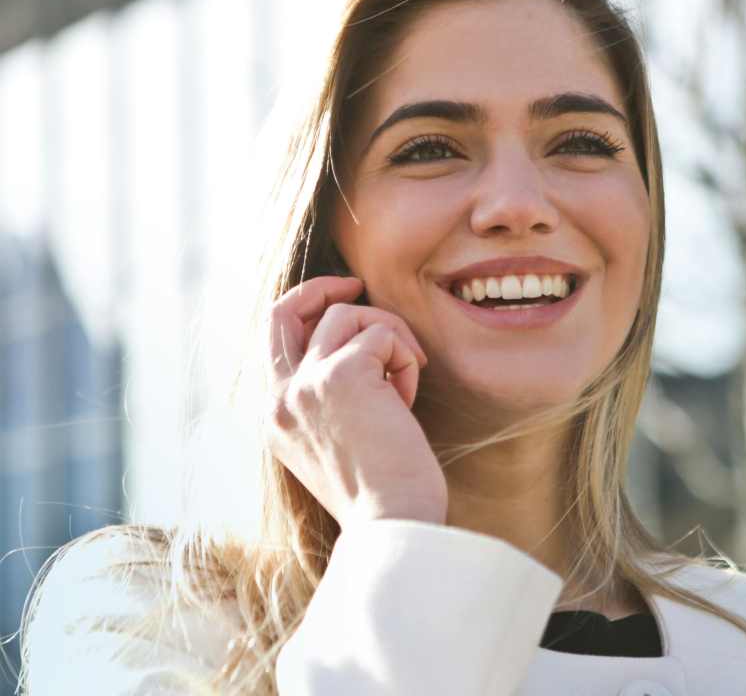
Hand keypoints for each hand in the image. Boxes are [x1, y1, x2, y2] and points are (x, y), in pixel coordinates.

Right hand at [266, 276, 447, 528]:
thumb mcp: (338, 444)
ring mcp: (306, 384)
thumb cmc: (383, 493)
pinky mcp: (342, 375)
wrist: (393, 523)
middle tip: (358, 284)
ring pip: (349, 316)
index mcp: (275, 418)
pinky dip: (405, 358)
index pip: (274, 341)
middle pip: (283, 310)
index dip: (307, 311)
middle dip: (322, 288)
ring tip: (406, 381)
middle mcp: (279, 398)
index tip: (343, 303)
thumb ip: (330, 401)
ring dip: (390, 337)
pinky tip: (409, 400)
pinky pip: (383, 335)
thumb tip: (359, 351)